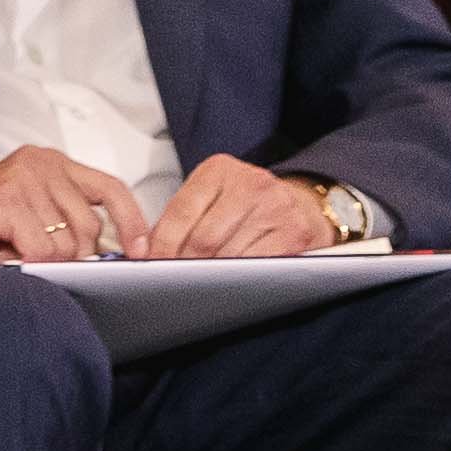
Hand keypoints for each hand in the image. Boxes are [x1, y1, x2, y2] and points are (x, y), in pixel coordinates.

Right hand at [0, 143, 152, 270]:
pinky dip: (27, 262)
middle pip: (91, 224)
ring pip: (68, 241)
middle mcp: (39, 163)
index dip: (132, 222)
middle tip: (39, 262)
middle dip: (74, 256)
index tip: (142, 251)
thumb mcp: (29, 222)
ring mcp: (22, 178)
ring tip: (12, 254)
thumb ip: (66, 225)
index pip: (111, 189)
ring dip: (45, 261)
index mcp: (48, 163)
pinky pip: (43, 248)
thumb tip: (114, 253)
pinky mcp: (5, 200)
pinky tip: (2, 254)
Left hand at [151, 155, 353, 260]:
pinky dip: (237, 276)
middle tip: (172, 278)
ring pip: (228, 255)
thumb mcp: (212, 195)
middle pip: (203, 237)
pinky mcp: (295, 233)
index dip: (162, 244)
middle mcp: (250, 184)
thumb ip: (182, 216)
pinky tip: (229, 279)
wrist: (302, 205)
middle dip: (183, 263)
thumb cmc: (247, 203)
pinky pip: (256, 264)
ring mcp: (276, 207)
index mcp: (219, 170)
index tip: (150, 262)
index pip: (180, 211)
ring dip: (208, 274)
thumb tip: (148, 250)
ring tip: (199, 280)